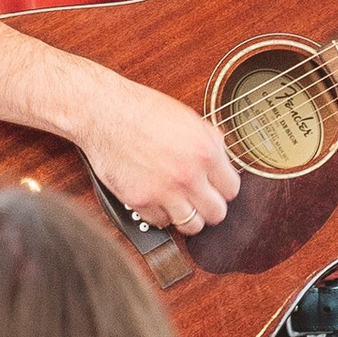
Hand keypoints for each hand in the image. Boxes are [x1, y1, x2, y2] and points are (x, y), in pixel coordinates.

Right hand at [68, 70, 239, 233]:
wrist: (104, 112)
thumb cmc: (142, 110)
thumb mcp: (187, 118)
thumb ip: (209, 141)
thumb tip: (222, 157)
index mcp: (206, 152)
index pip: (232, 189)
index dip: (222, 188)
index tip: (214, 187)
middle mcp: (189, 175)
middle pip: (217, 214)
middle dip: (209, 206)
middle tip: (199, 199)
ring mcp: (164, 191)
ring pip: (192, 226)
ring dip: (187, 216)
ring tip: (179, 204)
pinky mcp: (140, 201)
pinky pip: (160, 223)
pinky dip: (159, 214)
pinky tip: (156, 198)